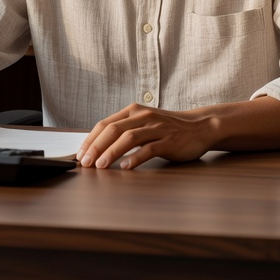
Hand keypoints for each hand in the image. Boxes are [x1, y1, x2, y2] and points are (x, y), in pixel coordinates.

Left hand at [76, 103, 215, 169]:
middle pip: (113, 129)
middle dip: (96, 147)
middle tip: (85, 163)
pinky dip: (135, 158)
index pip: (105, 123)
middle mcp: (143, 116)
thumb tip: (98, 147)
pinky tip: (125, 168)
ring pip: (128, 138)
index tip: (80, 154)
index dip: (90, 139)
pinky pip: (148, 149)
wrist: (199, 126)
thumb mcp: (144, 123)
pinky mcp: (168, 140)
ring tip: (100, 166)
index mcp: (133, 111)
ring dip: (111, 152)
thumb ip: (125, 130)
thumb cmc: (168, 128)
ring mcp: (156, 127)